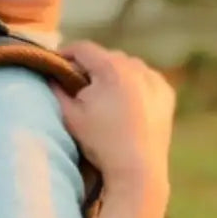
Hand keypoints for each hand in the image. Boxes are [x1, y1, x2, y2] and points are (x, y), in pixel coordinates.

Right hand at [52, 42, 174, 186]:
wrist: (137, 169)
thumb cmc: (100, 142)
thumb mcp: (70, 115)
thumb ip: (56, 89)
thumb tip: (50, 75)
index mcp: (110, 68)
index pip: (83, 49)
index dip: (66, 53)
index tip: (56, 63)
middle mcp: (136, 67)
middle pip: (106, 56)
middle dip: (91, 67)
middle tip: (78, 83)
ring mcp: (154, 79)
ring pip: (127, 66)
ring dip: (113, 74)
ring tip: (103, 94)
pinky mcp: (166, 93)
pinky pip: (145, 79)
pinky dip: (134, 85)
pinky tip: (125, 103)